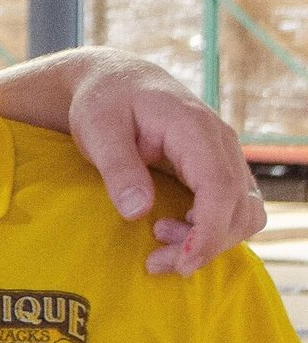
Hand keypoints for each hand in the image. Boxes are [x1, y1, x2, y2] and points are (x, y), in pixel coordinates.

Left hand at [64, 53, 264, 274]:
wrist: (117, 81)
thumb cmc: (105, 102)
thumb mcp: (98, 130)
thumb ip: (119, 169)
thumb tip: (138, 211)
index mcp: (194, 128)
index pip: (219, 187)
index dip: (207, 231)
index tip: (181, 260)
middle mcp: (220, 142)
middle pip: (238, 207)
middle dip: (203, 245)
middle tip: (154, 261)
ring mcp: (224, 156)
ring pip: (244, 211)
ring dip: (210, 240)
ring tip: (160, 241)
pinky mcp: (218, 168)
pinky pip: (233, 207)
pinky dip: (211, 229)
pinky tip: (174, 230)